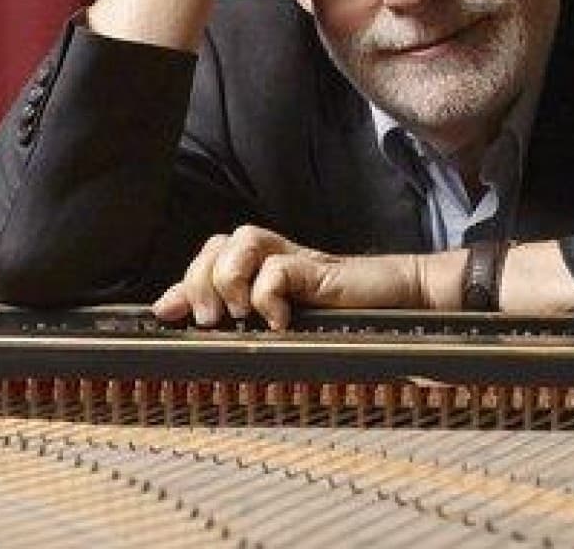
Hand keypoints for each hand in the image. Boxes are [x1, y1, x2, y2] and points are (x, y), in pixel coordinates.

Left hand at [151, 223, 427, 329]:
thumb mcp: (292, 329)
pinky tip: (282, 320)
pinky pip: (278, 267)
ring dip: (229, 279)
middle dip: (201, 282)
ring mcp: (299, 259)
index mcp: (266, 272)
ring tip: (242, 314)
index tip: (166, 312)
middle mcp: (278, 258)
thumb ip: (250, 326)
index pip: (211, 257)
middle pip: (217, 245)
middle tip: (214, 320)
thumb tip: (199, 332)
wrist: (406, 299)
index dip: (184, 282)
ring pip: (241, 241)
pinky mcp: (321, 267)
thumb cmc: (350, 320)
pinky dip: (268, 294)